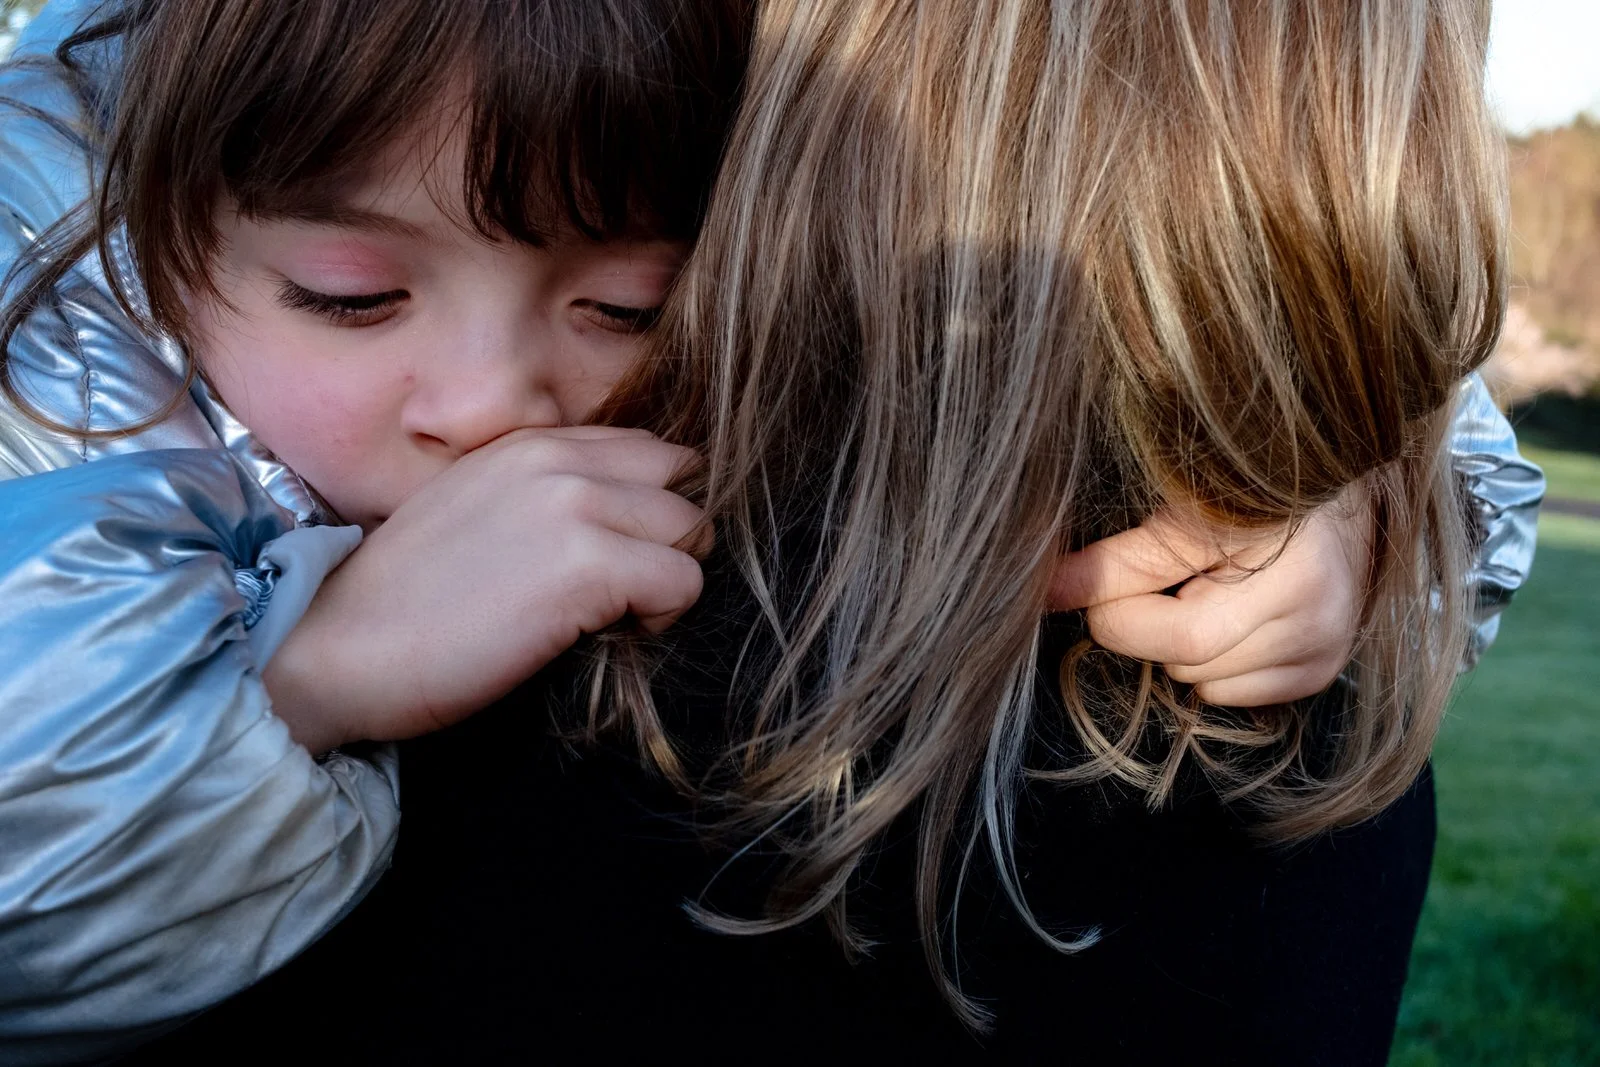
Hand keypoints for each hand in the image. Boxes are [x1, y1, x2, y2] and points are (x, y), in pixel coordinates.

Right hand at [265, 426, 707, 751]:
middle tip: (627, 589)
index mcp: (528, 443)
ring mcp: (576, 506)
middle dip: (670, 537)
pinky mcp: (589, 565)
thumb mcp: (471, 510)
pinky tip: (605, 634)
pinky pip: (684, 581)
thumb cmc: (400, 604)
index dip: (648, 506)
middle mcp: (558, 459)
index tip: (617, 555)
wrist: (336, 648)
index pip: (644, 450)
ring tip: (612, 615)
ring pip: (692, 529)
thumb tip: (614, 521)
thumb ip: (539, 495)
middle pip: (682, 481)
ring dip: (668, 577)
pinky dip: (662, 615)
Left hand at [1048, 487, 1373, 706]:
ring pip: (1202, 681)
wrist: (1338, 495)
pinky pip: (1229, 694)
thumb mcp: (1187, 507)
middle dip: (1148, 625)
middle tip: (1161, 582)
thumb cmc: (1251, 490)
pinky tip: (1234, 618)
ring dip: (1182, 647)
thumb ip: (1120, 558)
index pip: (1175, 621)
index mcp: (1285, 555)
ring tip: (1210, 590)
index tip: (1078, 585)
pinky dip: (1213, 664)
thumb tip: (1047, 591)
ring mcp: (1325, 643)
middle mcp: (1315, 606)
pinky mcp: (1322, 670)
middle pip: (1185, 657)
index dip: (1112, 606)